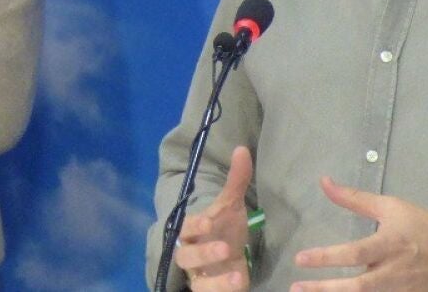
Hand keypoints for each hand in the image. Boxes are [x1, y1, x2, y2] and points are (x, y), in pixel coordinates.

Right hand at [174, 145, 254, 289]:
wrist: (227, 260)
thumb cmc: (224, 230)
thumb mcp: (232, 206)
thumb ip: (236, 181)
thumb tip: (241, 148)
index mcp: (194, 231)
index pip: (187, 227)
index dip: (195, 225)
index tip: (209, 222)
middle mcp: (192, 254)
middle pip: (185, 256)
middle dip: (204, 254)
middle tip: (225, 250)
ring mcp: (199, 275)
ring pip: (198, 282)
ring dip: (216, 282)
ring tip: (238, 277)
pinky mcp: (209, 290)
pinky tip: (240, 284)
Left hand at [290, 176, 427, 290]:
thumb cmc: (425, 227)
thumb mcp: (392, 207)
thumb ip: (355, 198)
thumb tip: (324, 182)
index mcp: (389, 245)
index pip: (354, 254)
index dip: (326, 257)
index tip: (300, 259)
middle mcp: (392, 273)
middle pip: (355, 287)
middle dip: (324, 290)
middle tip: (296, 288)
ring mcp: (397, 291)